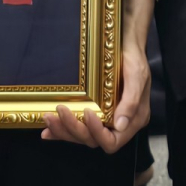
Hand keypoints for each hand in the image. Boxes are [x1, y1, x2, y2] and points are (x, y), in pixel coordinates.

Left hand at [42, 0, 153, 150]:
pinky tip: (47, 130)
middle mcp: (117, 124)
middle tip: (60, 110)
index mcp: (132, 120)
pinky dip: (61, 131)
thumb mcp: (137, 76)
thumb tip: (120, 125)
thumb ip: (131, 102)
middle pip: (92, 140)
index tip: (88, 112)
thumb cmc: (134, 58)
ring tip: (49, 116)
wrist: (125, 44)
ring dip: (63, 130)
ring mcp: (103, 120)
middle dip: (74, 129)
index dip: (97, 133)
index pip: (112, 142)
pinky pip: (76, 128)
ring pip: (81, 136)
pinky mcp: (92, 113)